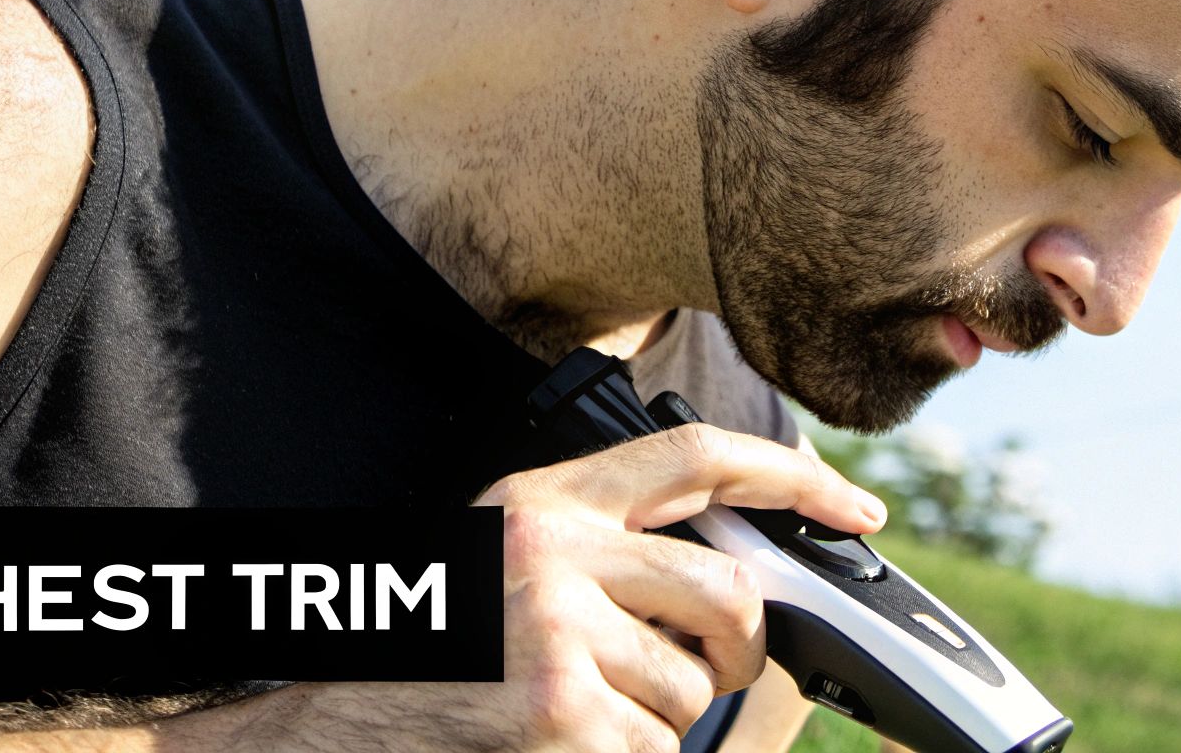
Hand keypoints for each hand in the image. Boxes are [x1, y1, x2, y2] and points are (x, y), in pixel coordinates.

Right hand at [467, 422, 884, 749]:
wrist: (326, 726)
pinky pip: (655, 747)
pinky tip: (564, 744)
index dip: (793, 477)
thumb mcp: (507, 557)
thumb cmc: (436, 650)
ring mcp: (557, 630)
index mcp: (545, 499)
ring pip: (693, 687)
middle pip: (727, 589)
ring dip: (663, 720)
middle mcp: (553, 549)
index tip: (854, 507)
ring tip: (587, 712)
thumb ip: (605, 544)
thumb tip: (732, 577)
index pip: (696, 456)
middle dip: (739, 645)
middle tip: (711, 668)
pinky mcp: (561, 710)